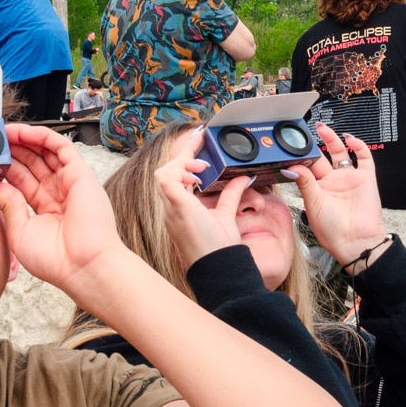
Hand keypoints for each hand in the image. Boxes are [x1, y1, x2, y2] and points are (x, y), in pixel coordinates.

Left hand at [0, 124, 130, 301]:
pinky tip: (24, 132)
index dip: (5, 167)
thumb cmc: (56, 260)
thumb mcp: (19, 231)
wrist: (82, 266)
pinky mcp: (81, 174)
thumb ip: (5, 204)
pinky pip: (62, 147)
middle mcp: (58, 193)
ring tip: (4, 132)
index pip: (21, 180)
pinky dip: (42, 136)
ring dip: (25, 139)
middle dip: (13, 150)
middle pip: (32, 163)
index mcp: (44, 209)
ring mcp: (70, 182)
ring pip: (45, 152)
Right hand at [150, 128, 251, 267]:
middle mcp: (171, 209)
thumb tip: (243, 178)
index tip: (198, 141)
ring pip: (162, 173)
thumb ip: (230, 196)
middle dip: (182, 154)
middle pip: (166, 172)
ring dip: (182, 163)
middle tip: (200, 139)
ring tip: (202, 166)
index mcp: (180, 210)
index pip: (177, 178)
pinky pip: (166, 179)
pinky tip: (196, 175)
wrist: (218, 267)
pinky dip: (180, 171)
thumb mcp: (226, 215)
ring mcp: (170, 209)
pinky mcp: (176, 207)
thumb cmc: (219, 249)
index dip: (185, 160)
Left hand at [286, 125, 384, 265]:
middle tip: (305, 132)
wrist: (355, 241)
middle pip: (322, 157)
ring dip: (332, 140)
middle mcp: (332, 182)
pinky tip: (350, 138)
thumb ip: (305, 182)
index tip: (291, 144)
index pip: (307, 166)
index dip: (301, 155)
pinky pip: (364, 158)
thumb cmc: (332, 230)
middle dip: (314, 144)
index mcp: (317, 189)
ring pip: (340, 153)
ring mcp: (349, 178)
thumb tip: (291, 166)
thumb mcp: (313, 203)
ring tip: (322, 128)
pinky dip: (359, 146)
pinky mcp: (366, 178)